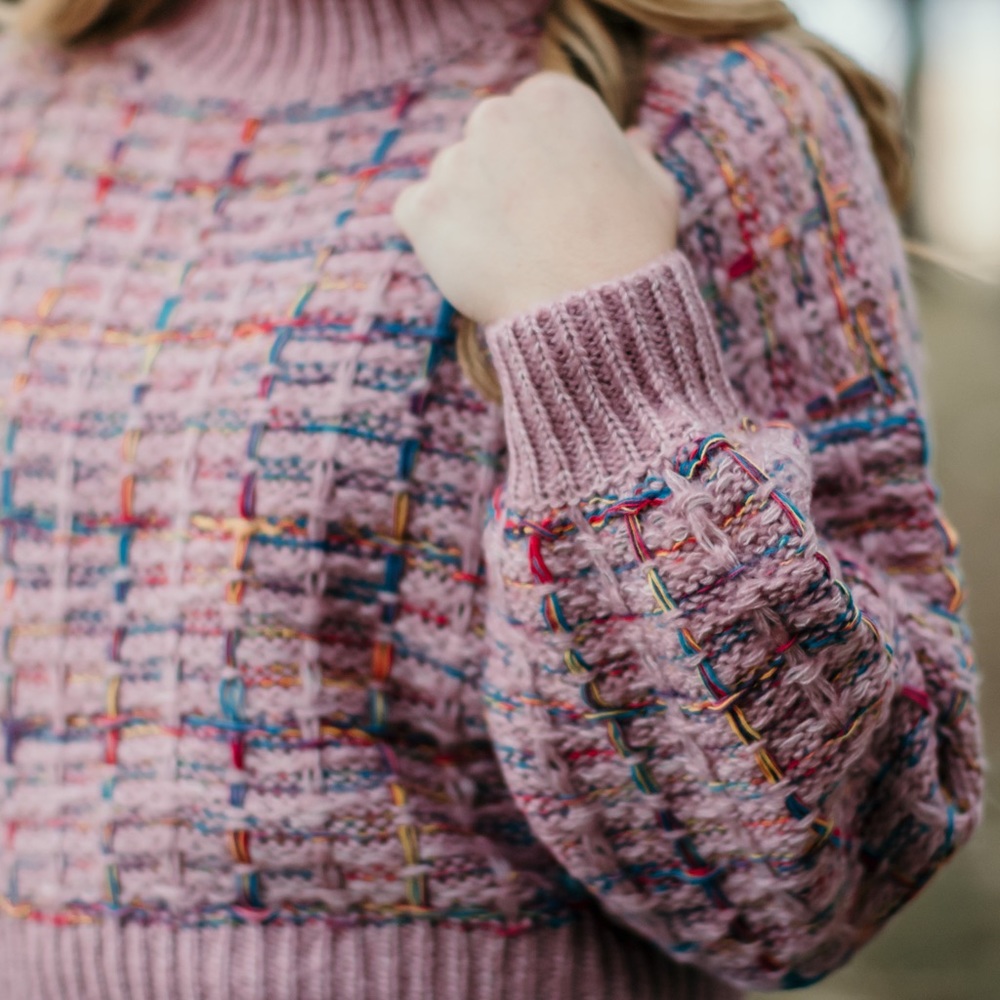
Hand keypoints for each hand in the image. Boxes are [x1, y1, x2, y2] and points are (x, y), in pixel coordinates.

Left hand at [392, 71, 679, 325]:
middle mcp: (497, 115)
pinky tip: (472, 261)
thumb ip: (634, 154)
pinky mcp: (424, 209)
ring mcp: (455, 161)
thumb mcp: (655, 188)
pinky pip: (415, 213)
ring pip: (451, 178)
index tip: (555, 199)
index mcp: (553, 97)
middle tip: (529, 231)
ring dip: (468, 208)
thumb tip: (634, 139)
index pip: (529, 117)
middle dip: (500, 178)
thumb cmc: (631, 251)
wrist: (592, 312)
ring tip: (507, 255)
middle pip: (485, 142)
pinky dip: (434, 236)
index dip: (542, 162)